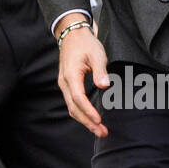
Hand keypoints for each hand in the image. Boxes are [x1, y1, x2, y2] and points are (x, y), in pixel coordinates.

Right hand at [56, 21, 110, 136]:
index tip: (99, 120)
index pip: (78, 98)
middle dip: (88, 122)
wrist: (73, 35)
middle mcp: (65, 83)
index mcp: (71, 75)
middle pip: (74, 108)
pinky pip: (73, 104)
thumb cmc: (86, 43)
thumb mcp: (97, 54)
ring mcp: (65, 85)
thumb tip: (103, 86)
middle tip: (103, 132)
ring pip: (72, 108)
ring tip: (100, 130)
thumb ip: (100, 71)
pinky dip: (82, 114)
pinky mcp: (68, 86)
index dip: (88, 111)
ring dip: (85, 121)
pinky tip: (92, 120)